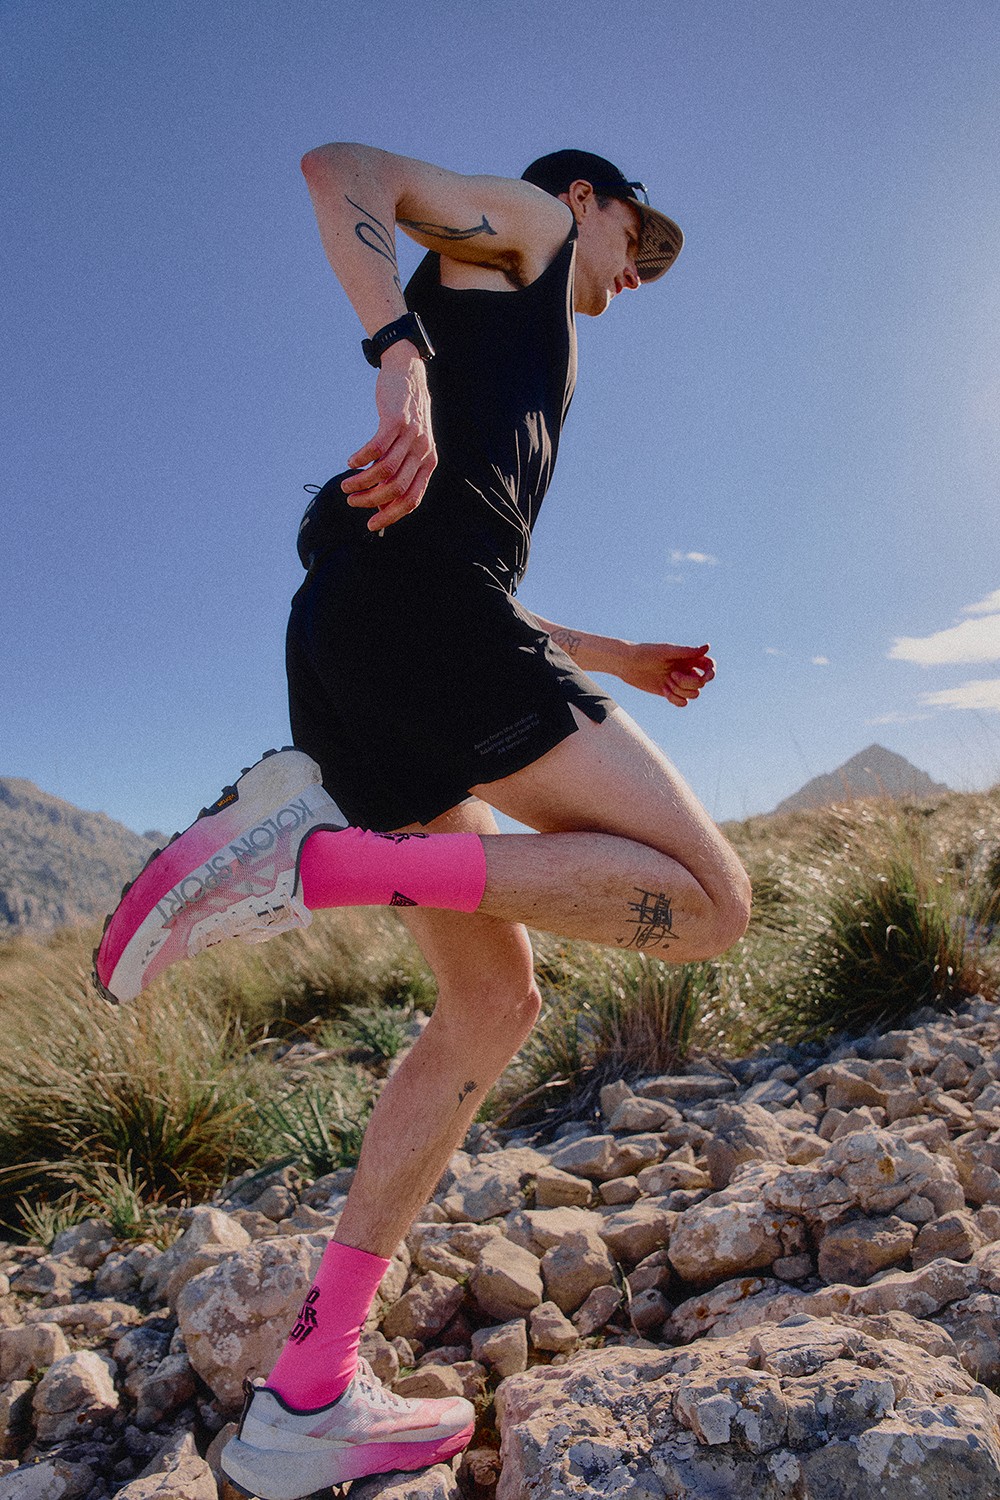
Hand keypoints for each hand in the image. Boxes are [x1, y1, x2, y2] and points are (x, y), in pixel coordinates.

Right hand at [340, 344, 436, 529]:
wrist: (409, 376)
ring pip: (384, 471)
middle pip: (395, 489)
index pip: (411, 500)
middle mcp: (422, 452)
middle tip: (352, 501)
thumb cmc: (405, 417)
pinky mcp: (396, 421)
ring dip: (361, 482)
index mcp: (427, 463)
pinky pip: (376, 448)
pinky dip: (361, 459)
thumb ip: (398, 472)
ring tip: (346, 485)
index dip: (390, 515)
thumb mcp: (408, 446)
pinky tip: (351, 462)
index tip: (370, 524)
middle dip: (370, 501)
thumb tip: (380, 502)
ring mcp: (411, 436)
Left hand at [618, 642, 715, 706]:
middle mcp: (686, 670)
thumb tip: (708, 647)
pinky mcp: (670, 693)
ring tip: (666, 682)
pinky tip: (664, 691)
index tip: (704, 676)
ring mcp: (678, 683)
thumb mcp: (667, 651)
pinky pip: (683, 702)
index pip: (709, 666)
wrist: (627, 664)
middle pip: (701, 683)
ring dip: (680, 690)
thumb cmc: (646, 653)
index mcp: (688, 658)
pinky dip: (675, 699)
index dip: (710, 673)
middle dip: (689, 682)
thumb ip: (687, 651)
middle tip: (672, 675)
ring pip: (693, 694)